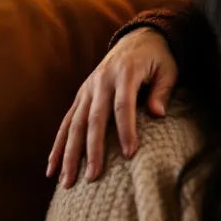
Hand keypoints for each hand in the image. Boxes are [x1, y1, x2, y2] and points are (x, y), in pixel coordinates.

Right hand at [46, 27, 177, 186]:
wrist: (139, 38)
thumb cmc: (158, 59)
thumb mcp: (168, 70)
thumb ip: (162, 91)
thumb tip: (158, 114)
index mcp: (124, 73)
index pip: (123, 105)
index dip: (126, 130)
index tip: (130, 155)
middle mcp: (100, 81)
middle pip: (94, 119)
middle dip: (92, 150)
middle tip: (93, 177)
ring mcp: (87, 89)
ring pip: (74, 124)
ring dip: (69, 154)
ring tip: (66, 182)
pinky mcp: (81, 96)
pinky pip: (67, 123)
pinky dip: (58, 145)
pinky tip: (52, 168)